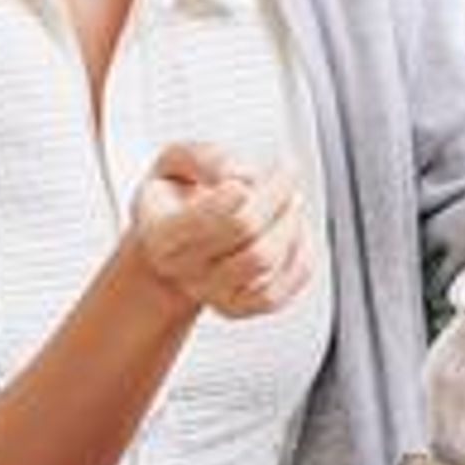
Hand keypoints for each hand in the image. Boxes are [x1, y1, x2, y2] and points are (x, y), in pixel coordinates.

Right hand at [126, 142, 315, 318]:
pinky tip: (294, 229)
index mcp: (163, 235)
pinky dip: (301, 252)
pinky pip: (285, 286)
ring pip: (268, 260)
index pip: (206, 219)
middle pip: (245, 231)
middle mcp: (186, 271)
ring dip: (291, 221)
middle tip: (286, 172)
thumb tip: (239, 174)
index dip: (238, 192)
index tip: (252, 171)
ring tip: (290, 199)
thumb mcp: (173, 163)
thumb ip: (203, 157)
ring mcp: (215, 294)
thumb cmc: (175, 202)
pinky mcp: (245, 307)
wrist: (173, 249)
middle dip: (275, 194)